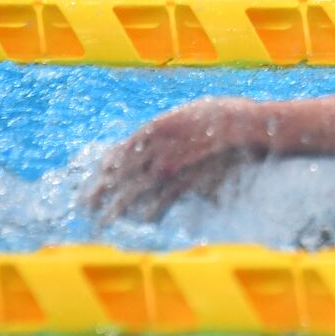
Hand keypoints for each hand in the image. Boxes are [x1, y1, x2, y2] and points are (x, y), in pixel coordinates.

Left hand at [89, 97, 262, 222]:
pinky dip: (150, 212)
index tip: (95, 179)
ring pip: (134, 190)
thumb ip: (173, 126)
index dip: (104, 167)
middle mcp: (157, 147)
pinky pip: (163, 200)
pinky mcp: (187, 180)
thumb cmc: (226, 113)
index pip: (120, 150)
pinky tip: (140, 223)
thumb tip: (159, 136)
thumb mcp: (194, 112)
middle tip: (84, 206)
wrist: (250, 123)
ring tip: (100, 223)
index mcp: (156, 128)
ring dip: (115, 209)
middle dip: (99, 191)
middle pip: (119, 173)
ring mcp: (172, 165)